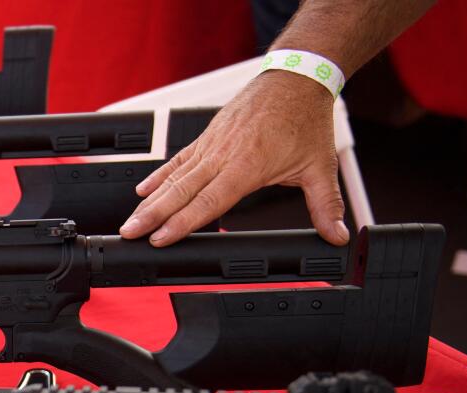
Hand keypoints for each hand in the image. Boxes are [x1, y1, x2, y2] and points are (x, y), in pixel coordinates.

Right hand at [120, 70, 348, 246]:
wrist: (296, 78)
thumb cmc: (305, 119)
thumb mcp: (320, 167)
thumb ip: (326, 206)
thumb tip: (337, 236)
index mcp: (248, 166)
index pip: (209, 202)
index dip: (182, 223)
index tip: (161, 239)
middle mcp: (224, 155)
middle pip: (181, 192)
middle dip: (152, 215)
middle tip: (129, 233)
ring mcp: (212, 145)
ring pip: (175, 178)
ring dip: (150, 201)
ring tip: (130, 220)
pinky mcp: (207, 138)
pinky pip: (179, 161)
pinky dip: (160, 177)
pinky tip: (143, 192)